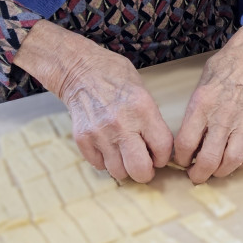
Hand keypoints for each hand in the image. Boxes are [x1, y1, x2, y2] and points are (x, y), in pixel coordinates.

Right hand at [14, 22, 172, 181]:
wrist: (79, 70)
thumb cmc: (114, 76)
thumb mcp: (143, 90)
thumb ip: (152, 120)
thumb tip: (160, 148)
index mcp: (143, 109)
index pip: (163, 148)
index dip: (163, 157)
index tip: (158, 155)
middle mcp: (122, 124)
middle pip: (140, 169)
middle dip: (145, 171)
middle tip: (143, 164)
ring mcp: (100, 133)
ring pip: (119, 172)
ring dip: (124, 167)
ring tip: (123, 153)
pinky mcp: (83, 139)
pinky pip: (99, 165)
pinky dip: (105, 161)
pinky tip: (107, 146)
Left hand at [174, 24, 242, 182]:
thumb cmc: (223, 69)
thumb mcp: (199, 87)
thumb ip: (193, 114)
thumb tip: (187, 140)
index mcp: (202, 105)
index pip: (186, 143)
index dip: (181, 158)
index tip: (181, 160)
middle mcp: (222, 116)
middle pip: (209, 158)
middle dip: (199, 174)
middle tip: (195, 176)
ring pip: (231, 160)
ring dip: (220, 172)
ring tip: (214, 171)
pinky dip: (240, 163)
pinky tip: (232, 160)